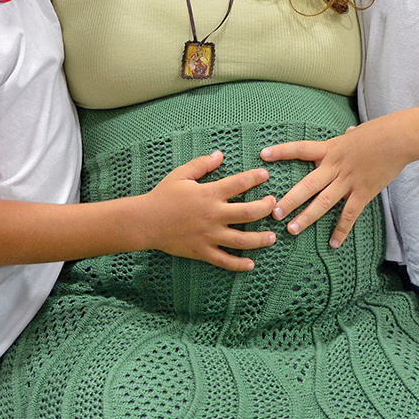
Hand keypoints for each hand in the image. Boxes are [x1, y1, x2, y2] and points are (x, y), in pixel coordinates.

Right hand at [142, 151, 278, 270]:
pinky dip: (238, 264)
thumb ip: (202, 164)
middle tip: (274, 204)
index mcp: (209, 193)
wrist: (145, 221)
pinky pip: (224, 261)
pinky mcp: (202, 251)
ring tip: (272, 236)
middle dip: (266, 208)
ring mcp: (209, 235)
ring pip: (242, 240)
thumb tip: (220, 154)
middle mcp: (213, 215)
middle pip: (248, 213)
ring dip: (260, 239)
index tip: (265, 175)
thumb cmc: (163, 196)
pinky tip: (251, 264)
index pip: (239, 184)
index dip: (255, 178)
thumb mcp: (181, 174)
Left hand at [261, 122, 401, 248]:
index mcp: (330, 149)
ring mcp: (348, 181)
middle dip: (289, 199)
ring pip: (323, 202)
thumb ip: (346, 139)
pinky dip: (341, 230)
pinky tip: (332, 244)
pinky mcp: (363, 193)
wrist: (398, 139)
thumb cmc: (378, 132)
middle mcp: (335, 166)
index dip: (281, 151)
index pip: (300, 149)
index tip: (263, 155)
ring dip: (307, 217)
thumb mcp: (355, 134)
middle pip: (307, 184)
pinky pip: (349, 215)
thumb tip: (347, 133)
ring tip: (292, 229)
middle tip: (273, 212)